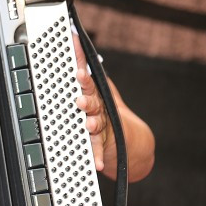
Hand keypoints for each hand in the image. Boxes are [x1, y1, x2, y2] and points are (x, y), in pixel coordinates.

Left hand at [72, 36, 111, 173]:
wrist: (132, 142)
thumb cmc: (107, 113)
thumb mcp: (97, 90)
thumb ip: (85, 70)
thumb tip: (73, 42)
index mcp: (96, 95)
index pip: (88, 82)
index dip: (83, 75)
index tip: (78, 70)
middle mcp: (101, 109)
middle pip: (93, 102)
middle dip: (87, 98)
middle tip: (80, 97)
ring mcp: (104, 127)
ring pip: (97, 124)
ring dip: (93, 124)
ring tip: (90, 124)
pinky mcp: (106, 144)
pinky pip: (99, 151)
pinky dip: (98, 157)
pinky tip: (98, 164)